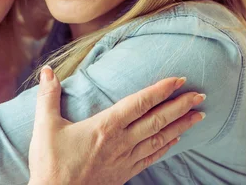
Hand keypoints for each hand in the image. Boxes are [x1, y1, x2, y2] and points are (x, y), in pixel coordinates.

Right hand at [28, 67, 204, 184]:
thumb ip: (48, 96)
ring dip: (181, 125)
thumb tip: (47, 70)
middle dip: (180, 106)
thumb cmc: (50, 163)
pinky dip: (166, 146)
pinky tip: (176, 140)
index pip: (139, 103)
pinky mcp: (123, 174)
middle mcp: (121, 142)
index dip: (161, 90)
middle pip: (157, 120)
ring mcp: (125, 160)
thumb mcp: (45, 126)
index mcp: (105, 127)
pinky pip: (152, 157)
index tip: (179, 79)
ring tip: (198, 115)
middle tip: (201, 94)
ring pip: (160, 138)